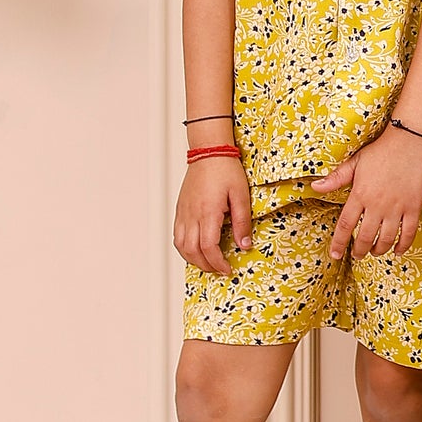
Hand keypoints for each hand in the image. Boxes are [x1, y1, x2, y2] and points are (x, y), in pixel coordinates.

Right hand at [174, 155, 251, 275]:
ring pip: (181, 246)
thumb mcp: (241, 195)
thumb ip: (242, 222)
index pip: (208, 247)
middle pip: (192, 251)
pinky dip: (184, 248)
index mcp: (207, 212)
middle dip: (206, 265)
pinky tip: (195, 250)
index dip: (217, 263)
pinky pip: (177, 235)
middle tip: (220, 269)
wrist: (209, 152)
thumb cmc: (226, 170)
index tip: (227, 269)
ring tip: (208, 263)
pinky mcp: (180, 210)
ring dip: (193, 260)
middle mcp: (191, 215)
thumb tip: (244, 244)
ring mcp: (183, 213)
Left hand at [313, 127, 421, 261]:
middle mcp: (377, 205)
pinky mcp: (413, 207)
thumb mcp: (355, 162)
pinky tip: (397, 251)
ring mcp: (396, 207)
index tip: (335, 255)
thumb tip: (314, 187)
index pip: (346, 225)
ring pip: (386, 239)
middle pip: (366, 237)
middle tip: (357, 255)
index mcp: (360, 195)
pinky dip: (403, 245)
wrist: (409, 141)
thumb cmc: (380, 151)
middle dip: (360, 251)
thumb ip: (335, 178)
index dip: (339, 243)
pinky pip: (408, 233)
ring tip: (375, 252)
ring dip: (379, 250)